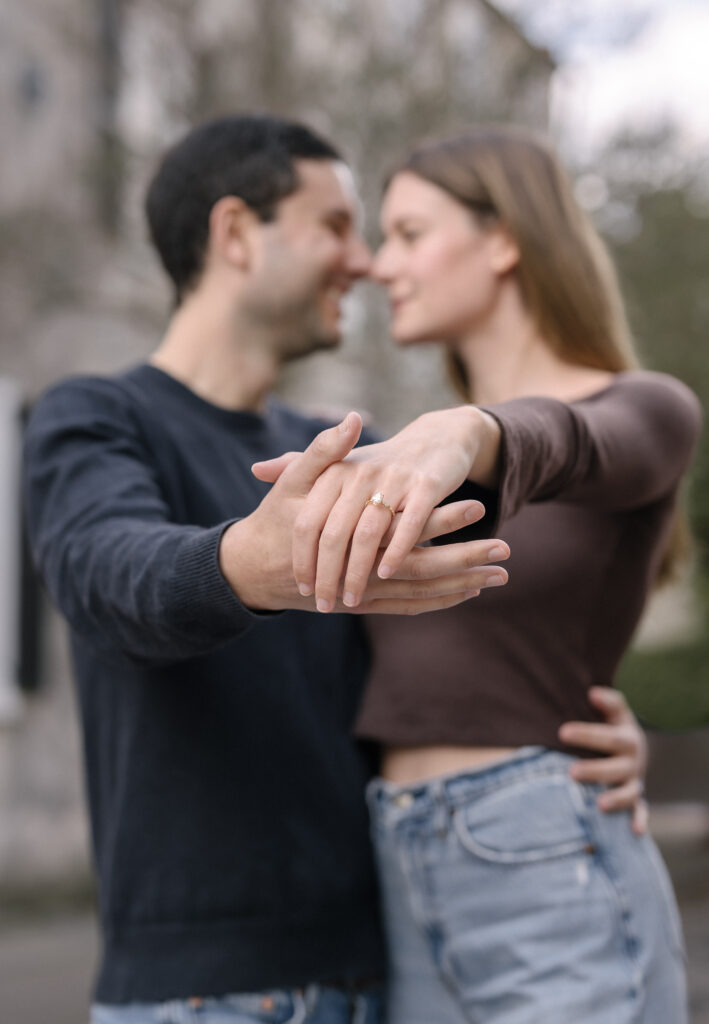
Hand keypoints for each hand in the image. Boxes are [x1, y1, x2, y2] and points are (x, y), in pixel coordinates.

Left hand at [253, 406, 501, 612]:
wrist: (436, 440)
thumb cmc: (379, 463)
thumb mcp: (340, 463)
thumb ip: (297, 467)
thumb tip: (256, 470)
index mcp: (334, 471)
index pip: (308, 522)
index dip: (302, 559)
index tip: (301, 588)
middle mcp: (360, 473)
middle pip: (334, 533)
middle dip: (327, 574)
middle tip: (323, 604)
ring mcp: (394, 479)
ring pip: (368, 534)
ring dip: (358, 572)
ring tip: (351, 599)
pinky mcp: (427, 485)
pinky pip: (409, 524)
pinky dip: (396, 553)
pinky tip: (386, 575)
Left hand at [558, 687, 648, 835]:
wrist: (632, 748)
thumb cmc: (611, 726)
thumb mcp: (614, 712)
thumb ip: (607, 702)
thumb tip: (592, 693)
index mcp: (626, 737)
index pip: (609, 736)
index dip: (588, 734)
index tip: (562, 732)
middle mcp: (633, 760)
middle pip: (618, 767)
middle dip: (596, 770)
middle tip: (571, 772)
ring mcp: (635, 781)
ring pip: (629, 792)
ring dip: (617, 799)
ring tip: (599, 805)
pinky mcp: (636, 799)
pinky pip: (640, 811)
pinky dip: (639, 820)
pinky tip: (635, 831)